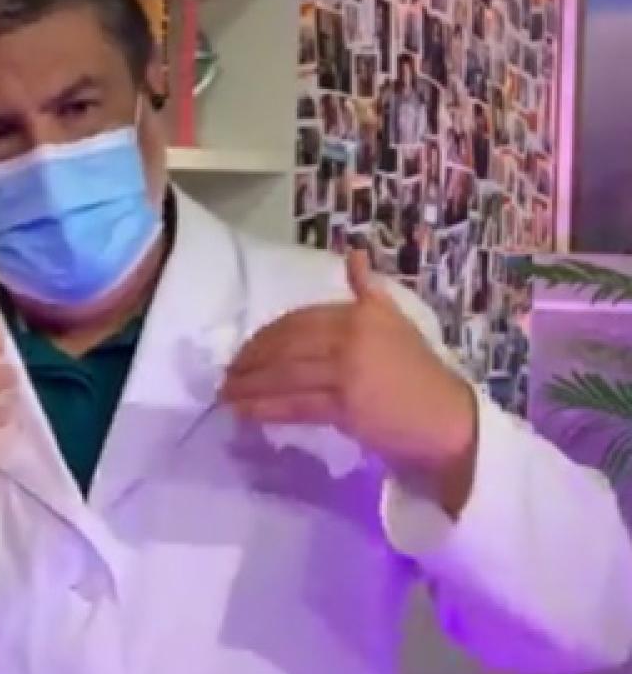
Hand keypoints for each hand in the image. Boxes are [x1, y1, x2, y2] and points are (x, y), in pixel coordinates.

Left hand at [219, 250, 478, 511]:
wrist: (448, 419)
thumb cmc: (419, 373)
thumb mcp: (396, 320)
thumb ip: (367, 291)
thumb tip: (355, 254)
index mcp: (360, 314)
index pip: (299, 320)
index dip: (267, 335)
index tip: (246, 349)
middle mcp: (351, 336)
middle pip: (286, 345)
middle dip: (251, 360)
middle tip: (226, 372)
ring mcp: (348, 371)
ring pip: (285, 375)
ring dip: (249, 385)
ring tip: (225, 393)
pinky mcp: (345, 406)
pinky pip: (295, 404)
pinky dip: (264, 408)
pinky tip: (242, 412)